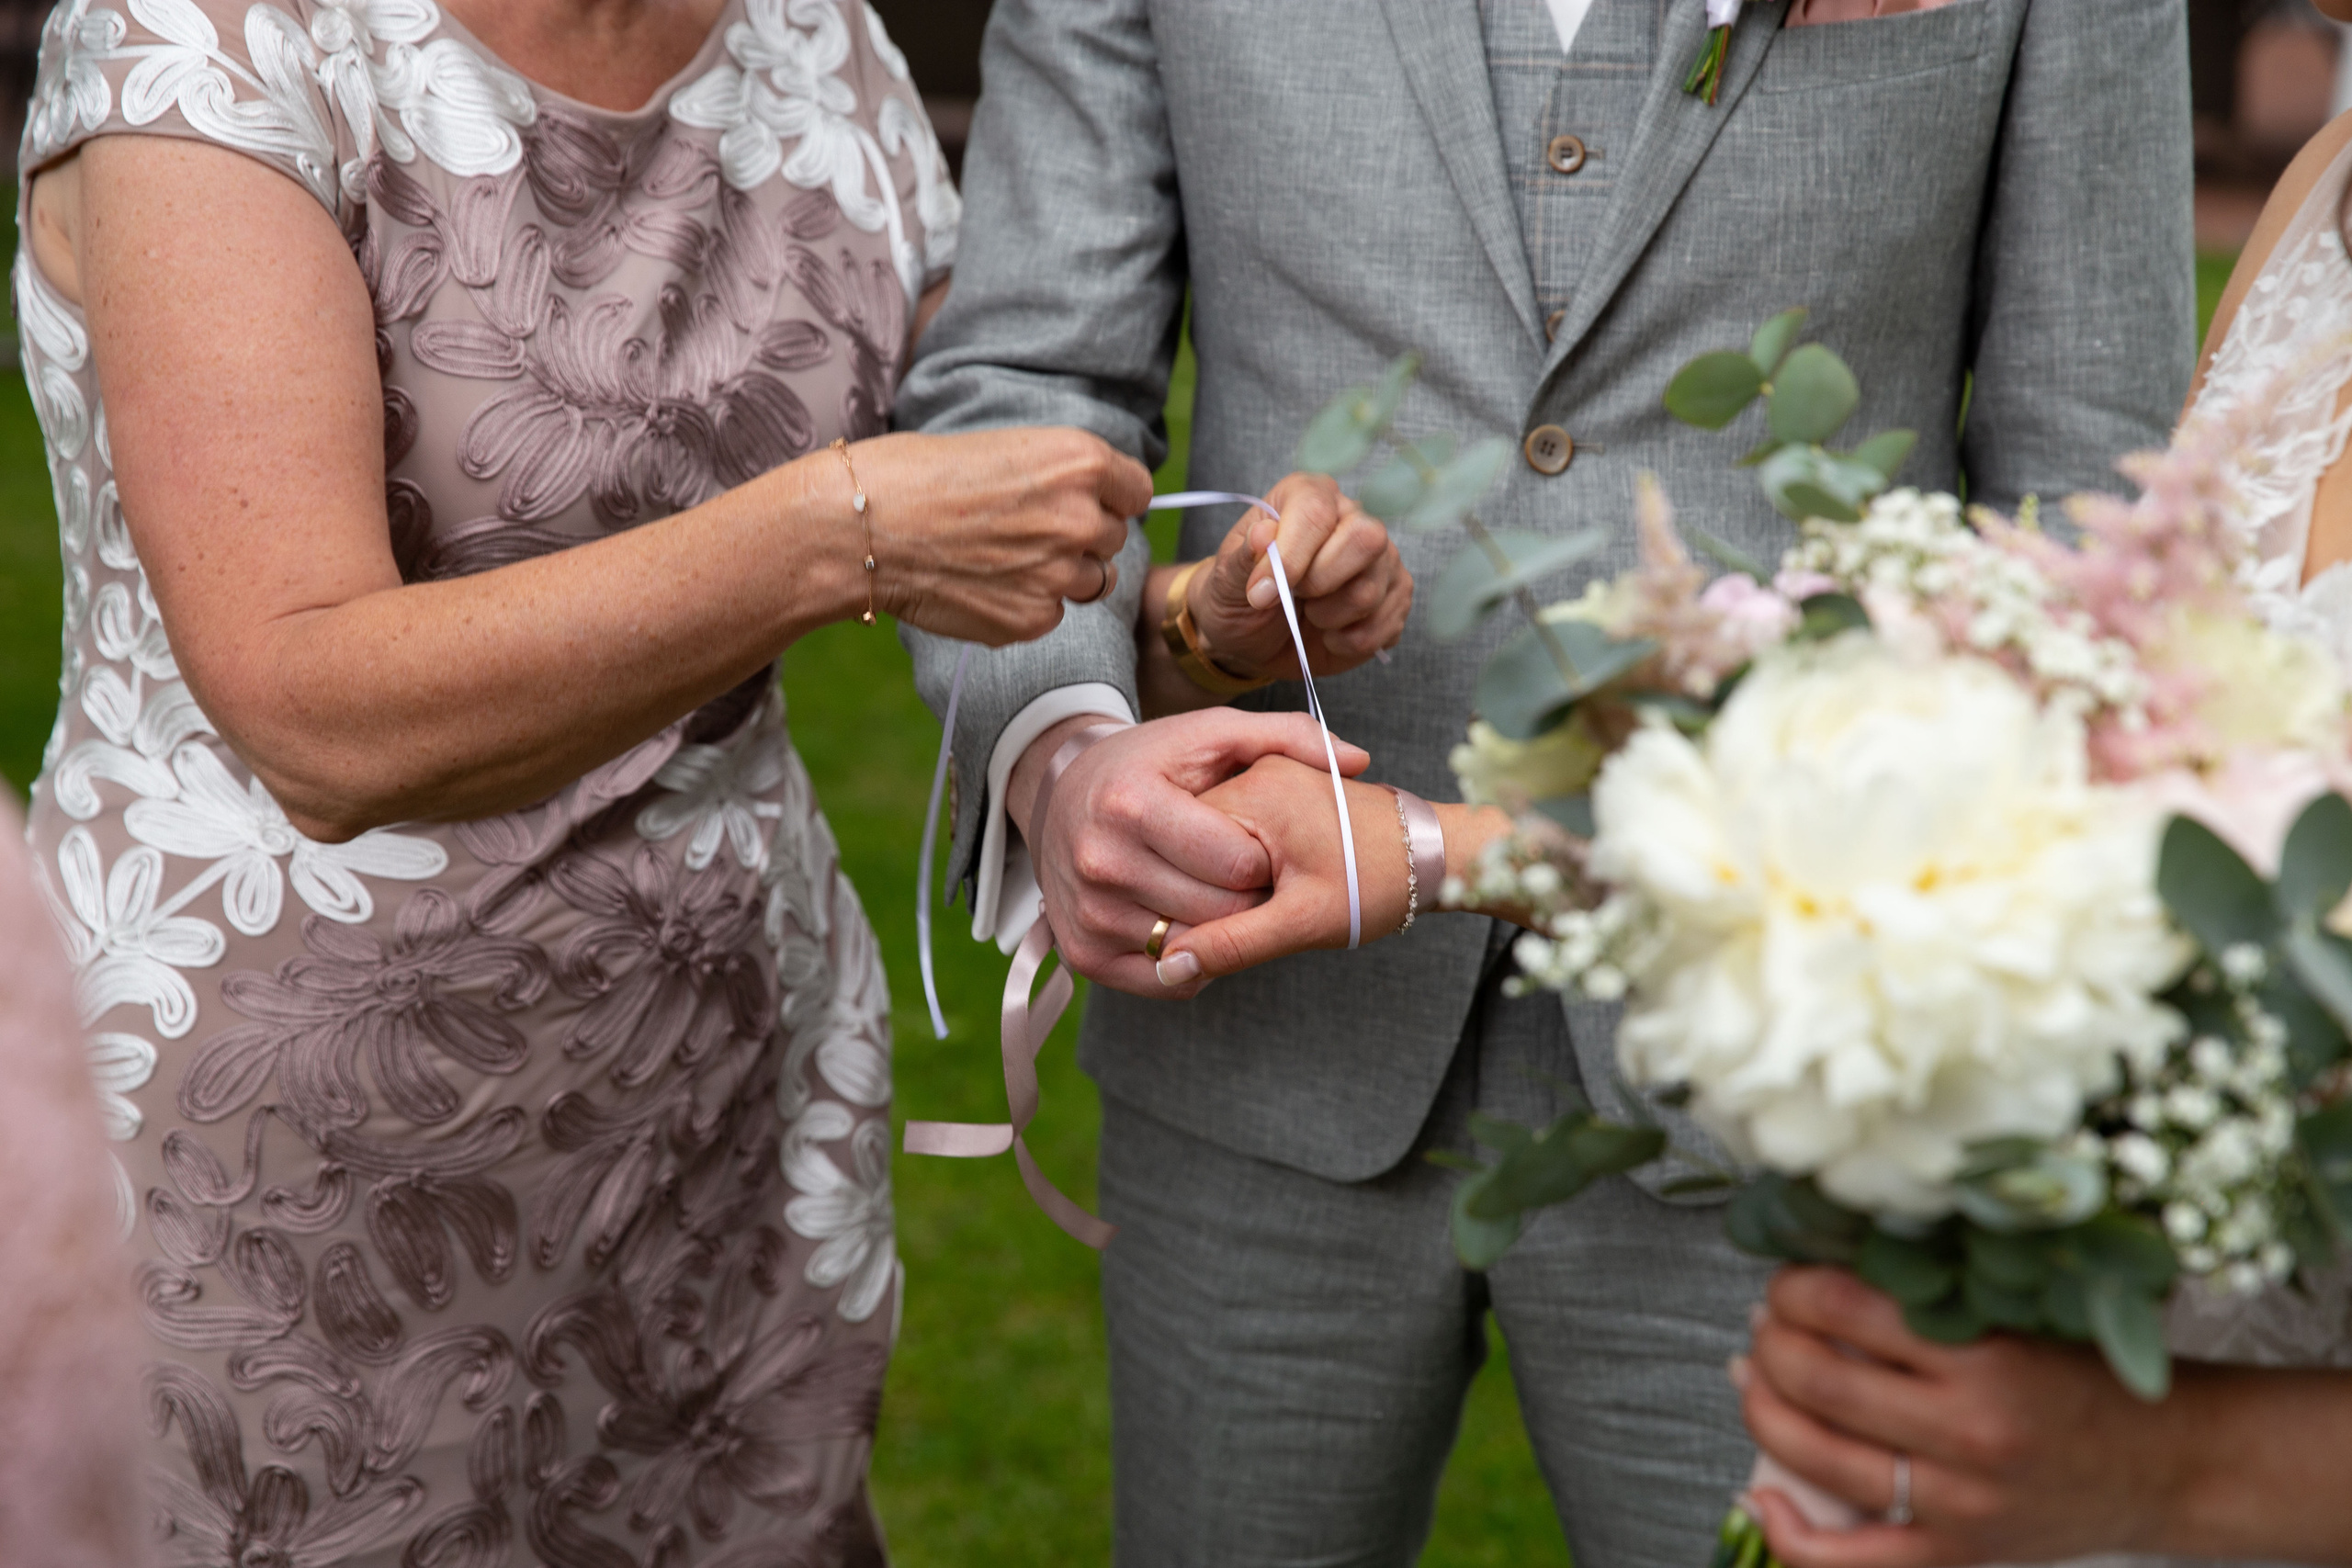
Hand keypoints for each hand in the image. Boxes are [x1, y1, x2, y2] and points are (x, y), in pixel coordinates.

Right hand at [853, 426, 1151, 645]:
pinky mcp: (1032, 619)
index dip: (1110, 496)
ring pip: (1090, 581)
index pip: (1137, 490)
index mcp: (1079, 461)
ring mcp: (1059, 575)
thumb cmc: (915, 474)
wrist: (857, 527)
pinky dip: (1026, 603)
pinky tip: (981, 582)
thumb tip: (1092, 502)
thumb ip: (1058, 477)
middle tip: (1021, 528)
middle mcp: (1081, 518)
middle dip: (1079, 535)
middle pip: (1113, 536)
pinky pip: (1052, 614)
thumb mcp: (1003, 448)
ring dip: (1058, 573)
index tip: (1084, 500)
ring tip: (1000, 556)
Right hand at [1009, 711, 1369, 997]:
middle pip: (1221, 913)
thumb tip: (1358, 760)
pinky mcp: (1084, 955)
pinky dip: (1196, 961)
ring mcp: (1089, 914)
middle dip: (1250, 898)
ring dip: (1223, 930)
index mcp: (1134, 805)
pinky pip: (1169, 980)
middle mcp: (1104, 863)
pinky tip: (1195, 922)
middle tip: (1247, 877)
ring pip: (1197, 950)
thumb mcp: (1212, 734)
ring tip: (1218, 894)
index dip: (1265, 859)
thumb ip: (1289, 738)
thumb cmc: (1150, 764)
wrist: (1058, 798)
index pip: (1239, 866)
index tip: (1259, 844)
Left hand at [1185, 472, 1412, 679]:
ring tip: (1309, 614)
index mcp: (1307, 496)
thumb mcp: (1225, 580)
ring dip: (1329, 618)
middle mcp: (1352, 518)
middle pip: (1366, 539)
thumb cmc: (1239, 596)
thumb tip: (1262, 535)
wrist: (1253, 638)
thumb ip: (1243, 557)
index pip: (1316, 511)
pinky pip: (1385, 624)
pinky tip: (1330, 633)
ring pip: (1371, 590)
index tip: (1262, 593)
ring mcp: (1382, 559)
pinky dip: (1349, 642)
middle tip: (1294, 597)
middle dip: (1321, 583)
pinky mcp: (1395, 597)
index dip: (1291, 557)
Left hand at [1738, 1266, 2187, 1566]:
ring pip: (1818, 1457)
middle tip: (1766, 1321)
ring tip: (1753, 1373)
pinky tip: (1759, 1488)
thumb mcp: (2017, 1318)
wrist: (2169, 1466)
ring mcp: (1958, 1504)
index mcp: (1985, 1360)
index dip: (1794, 1286)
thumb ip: (1932, 1300)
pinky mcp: (1956, 1554)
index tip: (1788, 1279)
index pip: (1847, 1309)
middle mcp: (1968, 1434)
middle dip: (1771, 1341)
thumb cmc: (2086, 1380)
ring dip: (1762, 1407)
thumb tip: (1824, 1271)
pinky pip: (1848, 1560)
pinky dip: (1788, 1529)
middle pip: (1819, 1381)